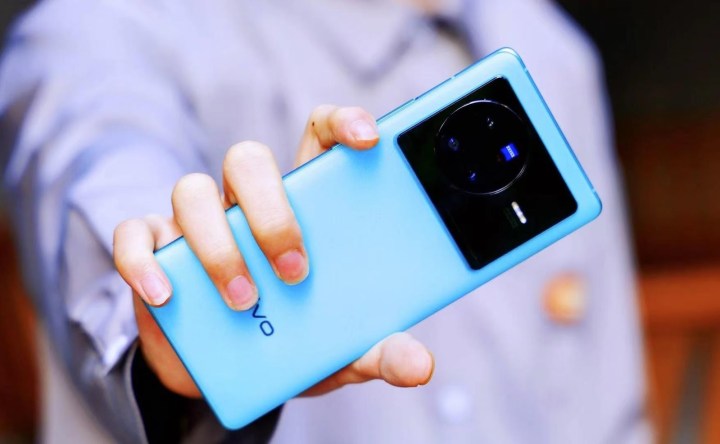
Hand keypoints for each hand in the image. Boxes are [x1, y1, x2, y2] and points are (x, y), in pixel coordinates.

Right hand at [113, 105, 433, 397]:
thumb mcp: (339, 351)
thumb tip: (419, 368)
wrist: (228, 374)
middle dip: (271, 209)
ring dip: (218, 245)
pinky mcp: (153, 250)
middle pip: (248, 160)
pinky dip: (144, 261)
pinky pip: (135, 235)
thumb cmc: (292, 342)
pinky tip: (166, 294)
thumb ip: (377, 350)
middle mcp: (246, 202)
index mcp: (302, 205)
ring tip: (245, 301)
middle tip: (296, 270)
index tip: (368, 139)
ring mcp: (196, 223)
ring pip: (191, 191)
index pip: (317, 136)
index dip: (340, 122)